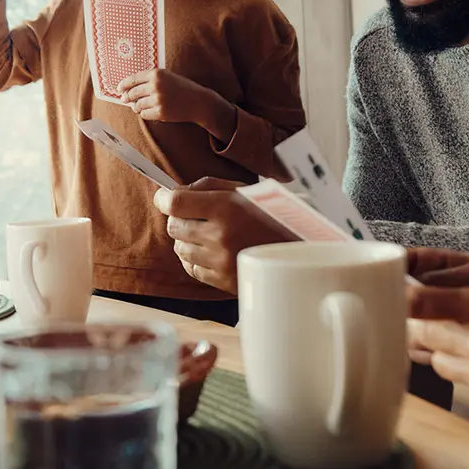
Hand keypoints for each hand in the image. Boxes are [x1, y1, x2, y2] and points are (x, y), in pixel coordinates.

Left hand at [120, 68, 232, 133]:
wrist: (198, 101)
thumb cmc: (182, 88)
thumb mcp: (167, 77)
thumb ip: (150, 79)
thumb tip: (128, 89)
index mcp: (156, 74)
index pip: (133, 79)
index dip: (123, 85)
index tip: (119, 89)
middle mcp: (155, 86)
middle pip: (132, 93)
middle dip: (126, 97)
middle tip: (124, 100)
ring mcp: (158, 100)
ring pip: (137, 105)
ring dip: (136, 107)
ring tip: (140, 106)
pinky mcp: (160, 112)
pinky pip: (144, 114)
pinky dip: (145, 114)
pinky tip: (151, 111)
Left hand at [154, 177, 292, 291]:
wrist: (305, 251)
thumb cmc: (276, 215)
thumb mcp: (247, 190)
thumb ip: (209, 187)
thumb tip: (175, 192)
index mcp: (227, 207)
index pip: (176, 203)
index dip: (164, 198)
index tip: (164, 196)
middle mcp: (221, 235)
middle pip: (174, 226)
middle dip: (178, 218)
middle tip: (191, 214)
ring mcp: (221, 261)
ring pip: (179, 249)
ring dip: (186, 239)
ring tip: (205, 233)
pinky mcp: (224, 281)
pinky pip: (191, 269)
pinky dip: (194, 259)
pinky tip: (209, 251)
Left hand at [406, 284, 468, 419]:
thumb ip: (456, 278)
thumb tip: (411, 276)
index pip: (414, 305)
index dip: (393, 300)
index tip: (383, 294)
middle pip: (417, 337)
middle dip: (414, 325)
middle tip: (417, 312)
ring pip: (437, 362)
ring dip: (441, 349)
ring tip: (467, 334)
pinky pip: (464, 382)